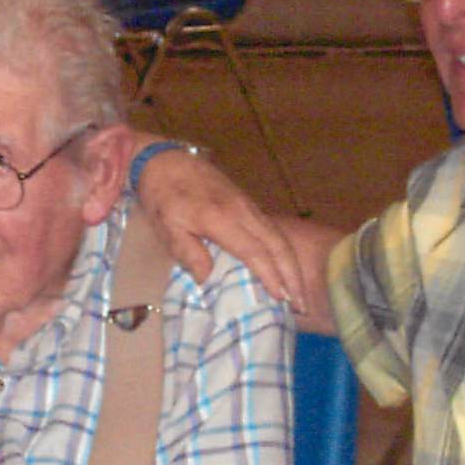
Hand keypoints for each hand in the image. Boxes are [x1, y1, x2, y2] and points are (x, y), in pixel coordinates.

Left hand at [134, 146, 345, 331]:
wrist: (166, 160)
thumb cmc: (163, 197)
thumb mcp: (166, 227)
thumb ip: (187, 252)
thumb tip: (206, 278)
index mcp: (220, 218)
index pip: (255, 252)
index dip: (271, 276)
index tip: (282, 299)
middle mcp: (242, 211)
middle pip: (277, 245)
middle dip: (293, 275)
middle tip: (302, 304)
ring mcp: (248, 206)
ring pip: (280, 237)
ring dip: (292, 265)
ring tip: (299, 292)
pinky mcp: (249, 204)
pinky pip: (273, 230)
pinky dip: (284, 252)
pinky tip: (286, 268)